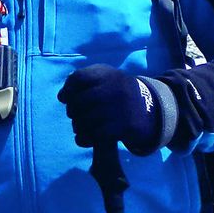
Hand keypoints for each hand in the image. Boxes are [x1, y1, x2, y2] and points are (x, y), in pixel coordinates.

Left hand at [58, 65, 175, 155]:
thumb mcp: (106, 77)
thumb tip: (63, 95)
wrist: (150, 108)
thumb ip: (84, 79)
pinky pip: (95, 135)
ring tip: (79, 126)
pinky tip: (85, 137)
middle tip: (74, 115)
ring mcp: (121, 108)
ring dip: (77, 126)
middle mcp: (115, 88)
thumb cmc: (118, 92)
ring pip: (85, 120)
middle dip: (72, 110)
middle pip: (79, 101)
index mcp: (108, 74)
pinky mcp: (125, 127)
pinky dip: (85, 138)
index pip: (79, 78)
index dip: (67, 89)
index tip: (64, 98)